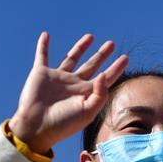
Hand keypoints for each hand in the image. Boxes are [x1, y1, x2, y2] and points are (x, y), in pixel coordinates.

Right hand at [9, 32, 129, 153]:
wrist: (37, 126)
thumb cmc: (63, 123)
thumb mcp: (88, 112)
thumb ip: (100, 94)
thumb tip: (104, 75)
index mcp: (86, 94)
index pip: (105, 78)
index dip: (116, 68)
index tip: (125, 57)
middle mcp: (74, 84)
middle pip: (92, 65)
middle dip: (102, 55)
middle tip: (111, 44)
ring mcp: (58, 78)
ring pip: (72, 58)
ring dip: (81, 47)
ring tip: (91, 36)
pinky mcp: (41, 73)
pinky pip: (42, 56)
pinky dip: (43, 45)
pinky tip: (46, 35)